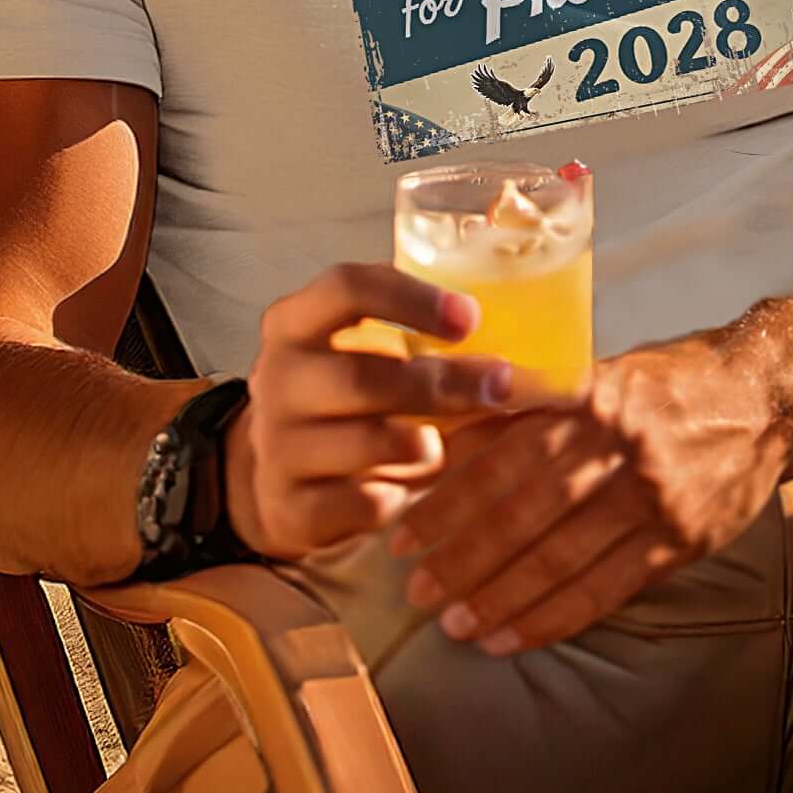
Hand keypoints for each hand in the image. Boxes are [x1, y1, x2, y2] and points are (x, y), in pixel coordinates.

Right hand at [225, 261, 540, 560]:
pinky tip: (404, 492)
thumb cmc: (349, 393)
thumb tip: (516, 317)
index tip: (470, 316)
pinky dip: (390, 499)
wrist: (282, 473)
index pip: (347, 288)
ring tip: (440, 446)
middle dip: (440, 385)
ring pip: (360, 443)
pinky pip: (352, 503)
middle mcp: (276, 376)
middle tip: (497, 387)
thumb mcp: (365, 348)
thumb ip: (422, 328)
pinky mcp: (287, 504)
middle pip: (362, 376)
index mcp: (296, 321)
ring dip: (418, 445)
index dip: (412, 298)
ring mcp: (276, 443)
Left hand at [383, 334, 790, 655]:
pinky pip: (608, 589)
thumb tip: (442, 441)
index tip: (402, 531)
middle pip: (527, 512)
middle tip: (414, 591)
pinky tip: (512, 636)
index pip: (504, 455)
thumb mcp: (594, 373)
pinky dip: (555, 618)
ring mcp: (654, 497)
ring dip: (502, 597)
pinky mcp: (681, 541)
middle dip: (464, 557)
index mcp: (589, 395)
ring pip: (563, 558)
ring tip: (454, 625)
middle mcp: (620, 446)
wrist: (762, 395)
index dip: (449, 498)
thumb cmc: (660, 382)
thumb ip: (526, 407)